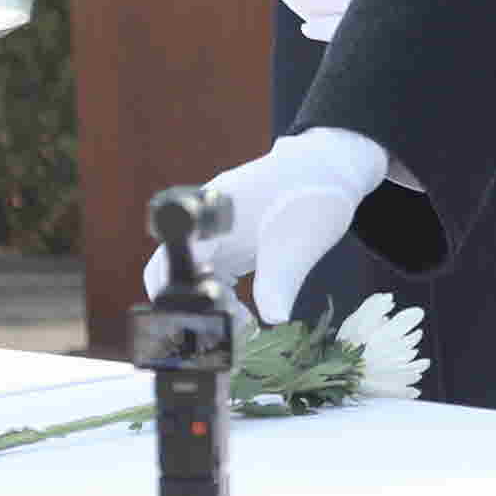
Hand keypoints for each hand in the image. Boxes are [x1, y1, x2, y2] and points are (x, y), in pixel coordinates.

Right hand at [143, 129, 386, 319]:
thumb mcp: (298, 241)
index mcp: (210, 217)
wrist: (326, 167)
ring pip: (189, 278)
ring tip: (242, 324)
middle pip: (169, 272)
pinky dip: (219, 299)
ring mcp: (212, 235)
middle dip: (188, 307)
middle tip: (225, 328)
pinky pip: (209, 277)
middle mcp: (202, 225)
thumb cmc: (311, 196)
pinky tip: (244, 315)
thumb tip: (274, 319)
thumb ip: (280, 280)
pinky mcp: (227, 245)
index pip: (173, 259)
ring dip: (206, 306)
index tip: (210, 314)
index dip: (182, 292)